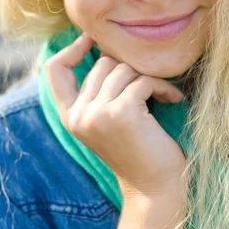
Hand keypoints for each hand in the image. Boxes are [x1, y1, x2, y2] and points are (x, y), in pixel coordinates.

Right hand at [44, 32, 187, 199]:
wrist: (155, 189)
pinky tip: (174, 99)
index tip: (94, 39)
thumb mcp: (108, 122)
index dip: (72, 49)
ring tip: (165, 94)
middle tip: (150, 85)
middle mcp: (79, 115)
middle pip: (101, 63)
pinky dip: (163, 87)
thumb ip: (99, 93)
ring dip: (150, 78)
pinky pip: (144, 80)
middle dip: (130, 69)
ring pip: (124, 69)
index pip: (54, 70)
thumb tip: (107, 49)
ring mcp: (98, 114)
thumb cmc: (139, 152)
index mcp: (71, 117)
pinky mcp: (122, 112)